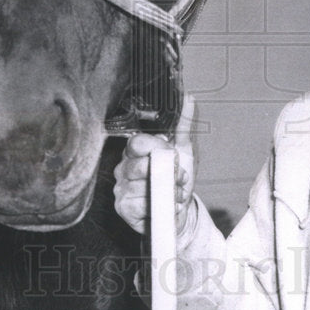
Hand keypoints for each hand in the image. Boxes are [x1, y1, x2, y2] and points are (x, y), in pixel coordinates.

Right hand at [113, 95, 196, 234]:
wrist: (179, 211)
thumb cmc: (177, 179)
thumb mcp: (183, 150)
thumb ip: (183, 125)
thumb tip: (188, 98)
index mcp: (135, 150)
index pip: (137, 142)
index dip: (157, 148)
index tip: (172, 154)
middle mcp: (124, 166)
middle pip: (140, 164)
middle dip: (167, 173)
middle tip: (180, 177)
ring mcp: (121, 187)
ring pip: (142, 186)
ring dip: (168, 191)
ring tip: (177, 193)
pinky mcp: (123, 207)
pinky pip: (140, 203)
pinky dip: (159, 206)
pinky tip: (166, 205)